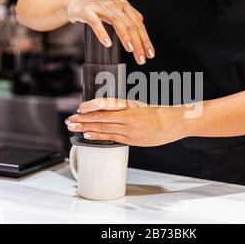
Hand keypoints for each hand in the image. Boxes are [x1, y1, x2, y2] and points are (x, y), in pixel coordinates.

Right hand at [64, 0, 154, 64]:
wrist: (75, 3)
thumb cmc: (97, 12)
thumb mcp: (114, 14)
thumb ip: (127, 23)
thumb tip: (140, 38)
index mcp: (124, 6)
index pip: (138, 24)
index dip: (145, 40)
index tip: (150, 54)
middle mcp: (114, 5)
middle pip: (130, 24)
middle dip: (138, 43)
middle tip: (141, 58)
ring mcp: (101, 7)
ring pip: (117, 22)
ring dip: (125, 37)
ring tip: (130, 49)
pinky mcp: (88, 11)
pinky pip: (96, 23)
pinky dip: (102, 33)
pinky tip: (108, 43)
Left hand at [65, 98, 187, 146]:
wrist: (174, 123)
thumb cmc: (158, 113)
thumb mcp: (139, 105)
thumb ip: (122, 108)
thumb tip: (104, 110)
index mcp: (130, 104)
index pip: (106, 103)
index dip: (91, 106)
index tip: (81, 107)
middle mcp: (128, 116)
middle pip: (101, 117)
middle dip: (83, 118)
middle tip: (70, 119)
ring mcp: (130, 129)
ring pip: (104, 128)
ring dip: (86, 128)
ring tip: (74, 126)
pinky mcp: (132, 139)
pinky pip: (111, 138)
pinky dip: (98, 136)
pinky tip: (87, 135)